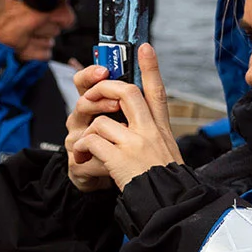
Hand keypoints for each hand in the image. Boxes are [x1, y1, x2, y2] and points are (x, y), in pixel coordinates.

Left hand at [69, 45, 184, 190]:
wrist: (168, 205)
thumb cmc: (161, 180)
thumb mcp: (164, 150)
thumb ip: (149, 132)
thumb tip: (127, 117)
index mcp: (161, 128)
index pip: (157, 91)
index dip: (151, 68)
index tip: (144, 47)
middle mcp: (150, 131)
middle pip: (127, 93)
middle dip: (104, 89)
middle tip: (93, 94)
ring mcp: (136, 143)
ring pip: (101, 122)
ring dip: (88, 136)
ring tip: (88, 150)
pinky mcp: (120, 158)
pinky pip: (91, 142)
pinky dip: (83, 151)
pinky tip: (85, 160)